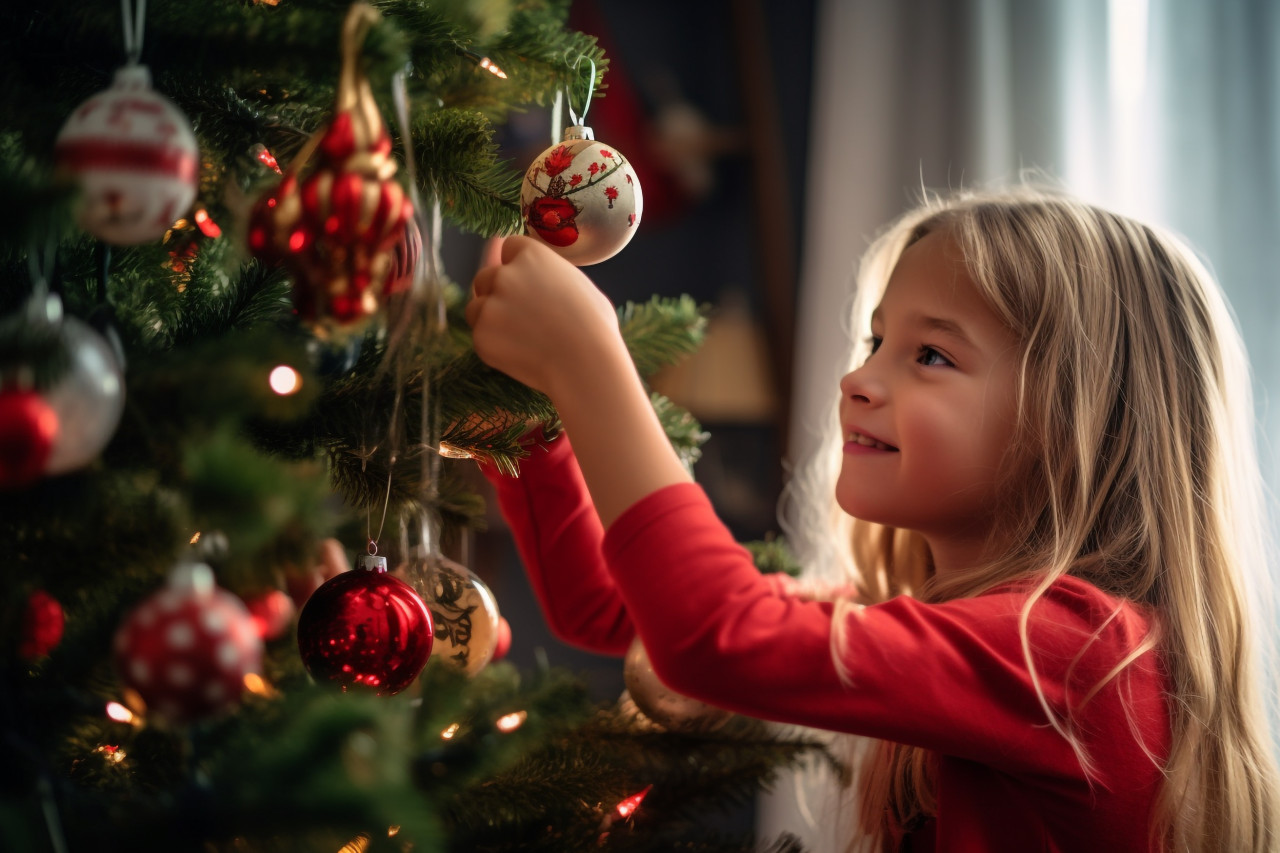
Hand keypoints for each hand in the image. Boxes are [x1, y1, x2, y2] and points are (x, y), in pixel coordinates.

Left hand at [467, 236, 622, 396]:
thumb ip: (550, 276)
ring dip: (490, 316)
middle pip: (486, 276)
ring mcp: (490, 305)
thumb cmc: (594, 327)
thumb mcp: (578, 285)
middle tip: (520, 314)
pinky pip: (479, 334)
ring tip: (520, 335)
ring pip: (476, 305)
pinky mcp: (481, 334)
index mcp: (532, 256)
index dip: (515, 264)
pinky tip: (519, 351)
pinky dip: (493, 343)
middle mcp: (506, 274)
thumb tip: (540, 279)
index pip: (509, 247)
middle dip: (497, 291)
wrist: (585, 363)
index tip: (522, 279)